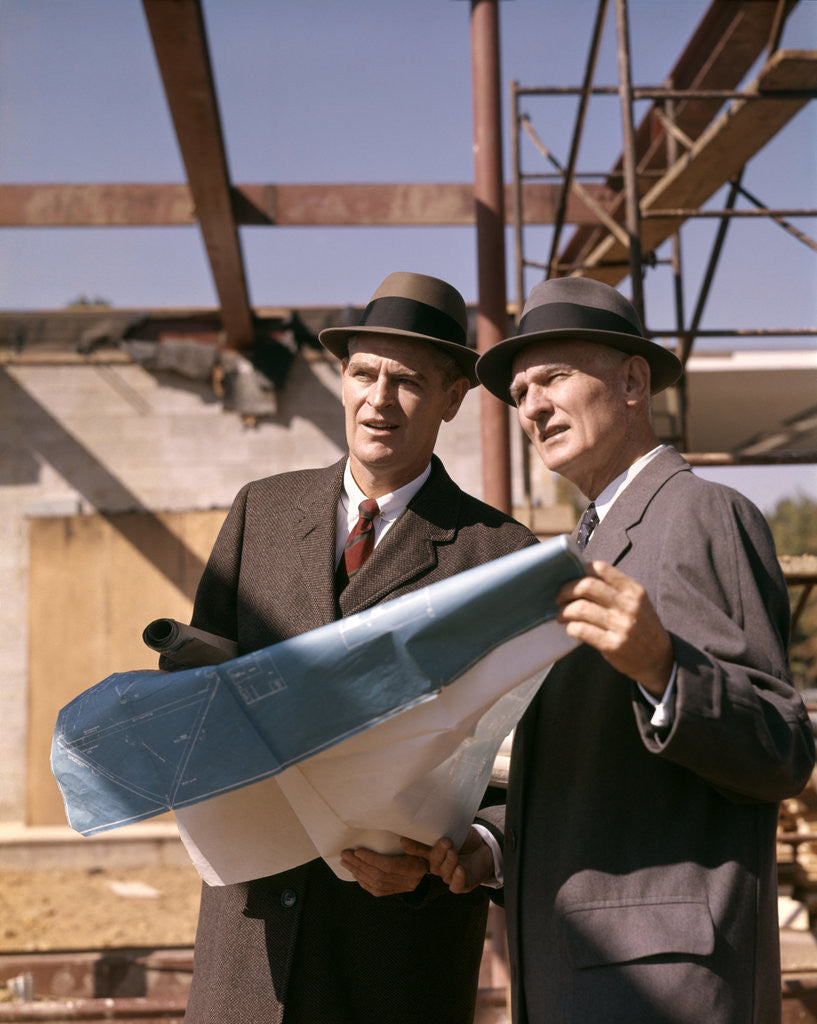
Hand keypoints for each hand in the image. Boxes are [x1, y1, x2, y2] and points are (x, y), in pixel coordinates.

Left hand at [339, 847, 429, 896]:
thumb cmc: (427, 852)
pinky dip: (363, 882)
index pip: (389, 867)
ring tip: (346, 862)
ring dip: (358, 872)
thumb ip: (414, 844)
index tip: (358, 851)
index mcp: (414, 869)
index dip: (372, 859)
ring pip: (374, 884)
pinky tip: (355, 873)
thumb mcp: (424, 846)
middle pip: (378, 876)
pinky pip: (376, 891)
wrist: (436, 869)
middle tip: (346, 854)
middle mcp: (407, 882)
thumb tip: (402, 839)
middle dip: (359, 865)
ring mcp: (401, 889)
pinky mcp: (395, 892)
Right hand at [401, 828, 494, 893]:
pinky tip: (460, 869)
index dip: (412, 846)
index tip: (404, 839)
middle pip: (433, 862)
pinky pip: (456, 885)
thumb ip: (436, 831)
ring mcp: (449, 876)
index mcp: (431, 852)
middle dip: (438, 852)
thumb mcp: (452, 831)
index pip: (418, 850)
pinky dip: (458, 878)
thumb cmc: (465, 838)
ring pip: (444, 873)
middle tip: (446, 841)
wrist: (486, 847)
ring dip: (449, 862)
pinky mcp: (462, 885)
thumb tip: (421, 820)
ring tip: (454, 852)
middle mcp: (437, 865)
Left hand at [556, 560, 673, 696]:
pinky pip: (582, 630)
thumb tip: (579, 578)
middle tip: (559, 598)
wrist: (659, 660)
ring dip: (564, 611)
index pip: (601, 569)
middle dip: (566, 590)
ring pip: (580, 609)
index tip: (570, 577)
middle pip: (586, 586)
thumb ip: (614, 590)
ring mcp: (621, 626)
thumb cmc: (642, 627)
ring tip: (561, 615)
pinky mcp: (613, 645)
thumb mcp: (637, 602)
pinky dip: (571, 628)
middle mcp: (628, 605)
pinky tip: (571, 629)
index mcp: (634, 590)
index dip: (580, 569)